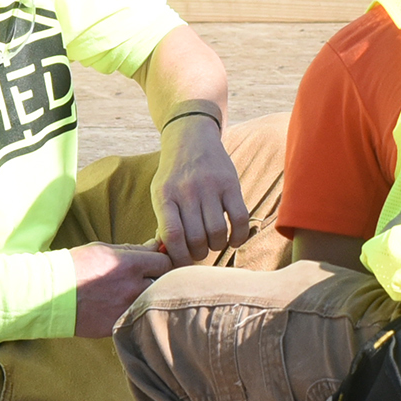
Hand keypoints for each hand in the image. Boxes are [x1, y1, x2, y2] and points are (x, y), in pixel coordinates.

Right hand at [70, 243, 172, 336]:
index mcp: (131, 264)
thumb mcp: (104, 249)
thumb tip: (155, 247)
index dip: (162, 261)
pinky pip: (137, 319)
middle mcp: (133, 287)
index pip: (165, 262)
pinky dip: (134, 313)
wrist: (49, 295)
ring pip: (152, 302)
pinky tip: (122, 308)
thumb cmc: (76, 266)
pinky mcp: (118, 325)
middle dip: (158, 279)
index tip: (154, 263)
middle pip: (164, 283)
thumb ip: (134, 250)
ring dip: (148, 297)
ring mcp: (126, 308)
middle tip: (147, 278)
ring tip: (133, 293)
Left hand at [153, 115, 247, 266]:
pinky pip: (239, 218)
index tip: (182, 264)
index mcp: (165, 196)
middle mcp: (188, 191)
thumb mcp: (161, 193)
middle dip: (199, 254)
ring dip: (217, 246)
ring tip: (214, 244)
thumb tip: (169, 255)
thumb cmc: (174, 173)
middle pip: (197, 238)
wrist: (192, 136)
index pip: (172, 236)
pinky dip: (238, 236)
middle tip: (199, 252)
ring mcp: (210, 187)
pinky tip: (233, 240)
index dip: (179, 257)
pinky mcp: (231, 184)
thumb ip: (164, 222)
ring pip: (218, 232)